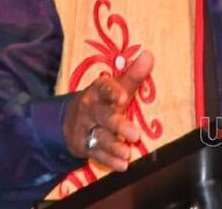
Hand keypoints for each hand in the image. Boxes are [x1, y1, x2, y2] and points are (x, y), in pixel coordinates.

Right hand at [62, 50, 153, 171]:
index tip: (122, 97)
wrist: (72, 120)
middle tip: (135, 134)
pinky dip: (109, 160)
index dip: (112, 92)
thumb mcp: (115, 86)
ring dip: (114, 146)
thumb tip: (149, 55)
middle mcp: (90, 109)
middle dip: (118, 125)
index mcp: (98, 91)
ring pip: (100, 137)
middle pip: (104, 116)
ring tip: (127, 153)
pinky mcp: (85, 146)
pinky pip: (97, 154)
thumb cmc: (103, 100)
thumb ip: (133, 75)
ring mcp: (86, 129)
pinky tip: (122, 165)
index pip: (103, 88)